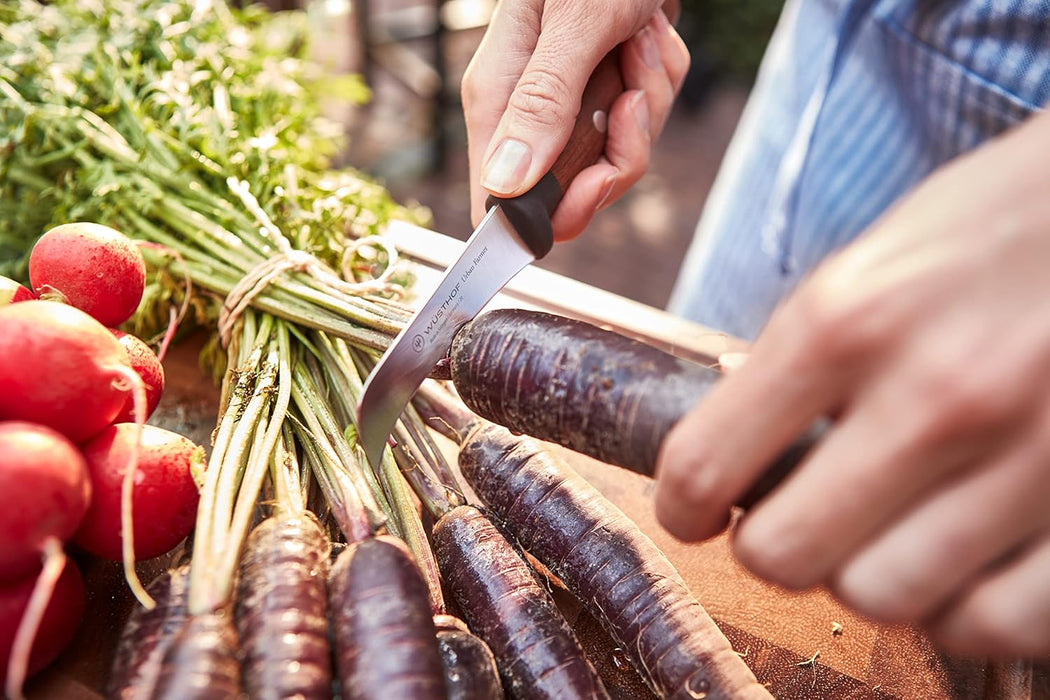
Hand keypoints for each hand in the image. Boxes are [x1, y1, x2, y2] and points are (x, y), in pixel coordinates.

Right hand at [462, 0, 688, 239]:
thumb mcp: (574, 26)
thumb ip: (541, 103)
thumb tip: (505, 185)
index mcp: (500, 100)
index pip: (504, 200)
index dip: (553, 214)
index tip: (595, 186)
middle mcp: (529, 111)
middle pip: (575, 189)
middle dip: (621, 149)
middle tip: (630, 95)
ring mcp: (569, 102)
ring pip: (618, 155)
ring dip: (649, 102)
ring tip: (642, 40)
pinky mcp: (604, 89)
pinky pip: (643, 119)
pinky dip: (660, 79)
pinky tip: (651, 33)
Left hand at [654, 107, 1049, 657]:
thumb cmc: (1000, 224)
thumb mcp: (877, 259)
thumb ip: (803, 355)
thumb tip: (735, 444)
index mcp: (848, 319)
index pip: (707, 464)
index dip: (682, 507)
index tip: (692, 512)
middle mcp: (935, 395)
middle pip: (786, 554)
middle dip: (773, 544)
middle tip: (795, 518)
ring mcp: (1030, 457)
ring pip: (884, 598)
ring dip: (866, 574)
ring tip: (882, 532)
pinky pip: (995, 624)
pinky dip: (961, 610)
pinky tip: (958, 565)